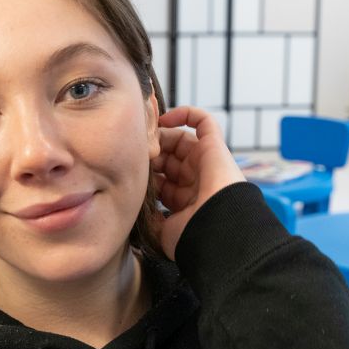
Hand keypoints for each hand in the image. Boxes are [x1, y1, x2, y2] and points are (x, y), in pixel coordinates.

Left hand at [151, 106, 245, 259]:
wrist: (217, 230)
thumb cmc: (192, 235)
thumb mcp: (163, 232)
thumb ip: (151, 220)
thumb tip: (140, 211)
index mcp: (185, 201)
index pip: (162, 179)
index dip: (145, 173)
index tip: (131, 172)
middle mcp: (195, 180)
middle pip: (167, 158)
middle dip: (150, 154)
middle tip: (136, 154)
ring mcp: (205, 163)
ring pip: (179, 139)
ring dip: (160, 137)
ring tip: (146, 140)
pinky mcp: (216, 147)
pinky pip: (204, 122)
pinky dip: (186, 114)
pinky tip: (165, 119)